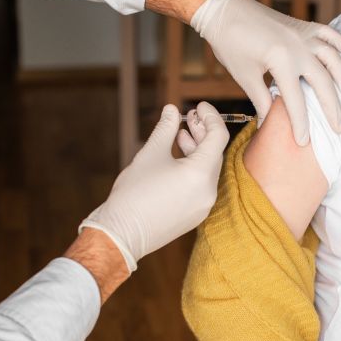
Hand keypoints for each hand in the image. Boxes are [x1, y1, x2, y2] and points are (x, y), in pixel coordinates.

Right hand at [80, 102, 228, 271]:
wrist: (122, 234)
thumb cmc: (133, 193)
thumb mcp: (150, 154)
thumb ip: (166, 129)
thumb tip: (172, 110)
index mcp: (200, 174)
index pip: (218, 137)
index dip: (211, 117)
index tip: (199, 106)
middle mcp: (209, 191)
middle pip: (215, 153)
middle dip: (203, 132)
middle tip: (189, 118)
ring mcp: (204, 205)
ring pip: (208, 170)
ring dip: (198, 150)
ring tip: (181, 135)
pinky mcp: (197, 214)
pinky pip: (202, 185)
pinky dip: (195, 169)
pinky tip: (179, 159)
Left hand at [190, 0, 340, 145]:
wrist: (224, 9)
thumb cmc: (230, 43)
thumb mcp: (245, 76)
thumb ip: (261, 100)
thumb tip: (268, 124)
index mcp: (281, 61)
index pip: (296, 100)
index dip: (301, 123)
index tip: (304, 141)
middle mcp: (298, 47)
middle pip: (322, 83)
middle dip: (332, 108)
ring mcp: (304, 34)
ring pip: (333, 59)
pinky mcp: (304, 26)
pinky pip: (331, 34)